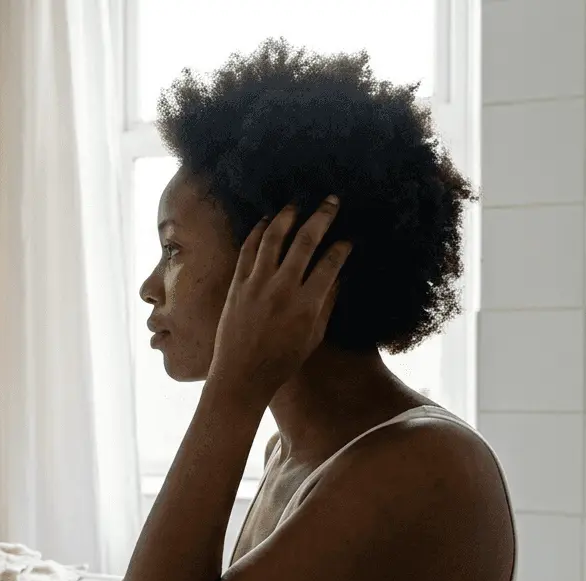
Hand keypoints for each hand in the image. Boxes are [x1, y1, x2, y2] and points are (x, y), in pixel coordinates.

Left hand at [208, 197, 350, 404]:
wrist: (241, 374)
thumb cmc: (282, 360)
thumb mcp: (314, 336)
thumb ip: (327, 303)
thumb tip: (340, 275)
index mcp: (306, 304)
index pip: (330, 263)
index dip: (341, 247)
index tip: (348, 238)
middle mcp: (282, 289)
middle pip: (305, 241)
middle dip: (321, 217)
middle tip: (331, 201)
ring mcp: (256, 284)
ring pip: (273, 239)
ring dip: (287, 217)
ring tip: (297, 204)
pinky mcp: (237, 285)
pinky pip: (247, 250)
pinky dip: (257, 232)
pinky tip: (266, 221)